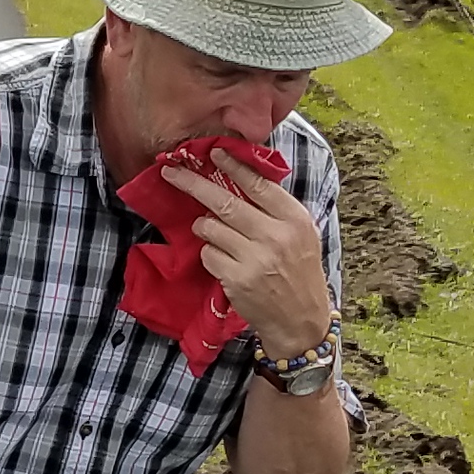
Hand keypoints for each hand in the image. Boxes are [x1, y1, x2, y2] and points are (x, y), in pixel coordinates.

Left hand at [157, 147, 334, 358]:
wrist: (301, 321)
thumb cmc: (299, 273)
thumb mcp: (302, 235)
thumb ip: (276, 209)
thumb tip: (241, 177)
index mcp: (295, 219)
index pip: (258, 184)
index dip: (233, 166)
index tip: (213, 153)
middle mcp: (276, 236)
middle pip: (225, 201)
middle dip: (193, 184)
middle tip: (171, 172)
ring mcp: (255, 259)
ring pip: (210, 227)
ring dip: (203, 226)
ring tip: (213, 232)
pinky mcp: (236, 279)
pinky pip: (207, 254)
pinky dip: (209, 254)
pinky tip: (224, 262)